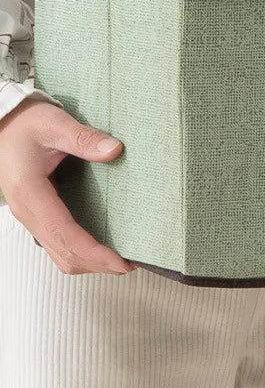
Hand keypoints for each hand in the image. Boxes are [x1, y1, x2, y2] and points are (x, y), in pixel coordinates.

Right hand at [0, 98, 134, 275]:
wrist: (3, 123)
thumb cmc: (26, 123)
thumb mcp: (55, 124)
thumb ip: (84, 138)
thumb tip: (115, 150)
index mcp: (30, 193)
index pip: (65, 234)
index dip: (95, 254)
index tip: (122, 262)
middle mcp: (27, 211)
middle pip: (63, 253)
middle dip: (97, 264)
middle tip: (130, 264)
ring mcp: (30, 214)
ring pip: (58, 253)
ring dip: (88, 261)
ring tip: (120, 259)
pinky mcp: (36, 213)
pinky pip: (56, 242)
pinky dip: (79, 250)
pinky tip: (100, 244)